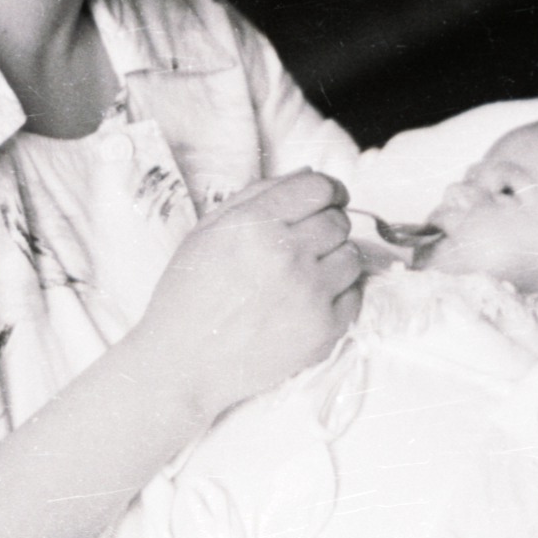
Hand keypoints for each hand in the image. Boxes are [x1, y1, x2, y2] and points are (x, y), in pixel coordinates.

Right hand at [133, 169, 362, 417]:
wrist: (183, 363)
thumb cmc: (189, 294)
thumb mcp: (208, 230)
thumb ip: (258, 195)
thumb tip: (308, 173)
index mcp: (256, 225)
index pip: (319, 188)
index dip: (327, 190)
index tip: (327, 198)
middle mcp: (287, 255)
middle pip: (339, 220)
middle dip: (326, 224)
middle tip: (305, 242)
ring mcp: (309, 294)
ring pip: (352, 256)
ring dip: (334, 258)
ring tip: (305, 273)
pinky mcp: (324, 330)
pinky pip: (354, 295)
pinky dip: (338, 294)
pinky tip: (308, 300)